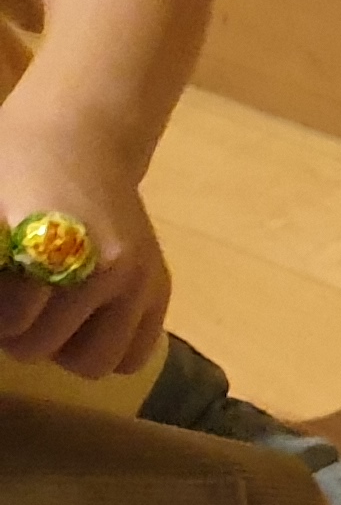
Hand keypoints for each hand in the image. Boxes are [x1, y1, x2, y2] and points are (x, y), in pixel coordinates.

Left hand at [0, 112, 170, 380]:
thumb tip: (2, 304)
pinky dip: (105, 347)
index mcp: (53, 245)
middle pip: (45, 348)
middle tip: (16, 303)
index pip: (11, 320)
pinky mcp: (160, 291)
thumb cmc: (15, 167)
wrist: (82, 141)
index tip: (1, 285)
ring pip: (93, 364)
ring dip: (63, 348)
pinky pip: (134, 355)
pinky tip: (86, 320)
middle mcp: (106, 269)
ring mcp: (139, 284)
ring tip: (51, 316)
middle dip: (20, 333)